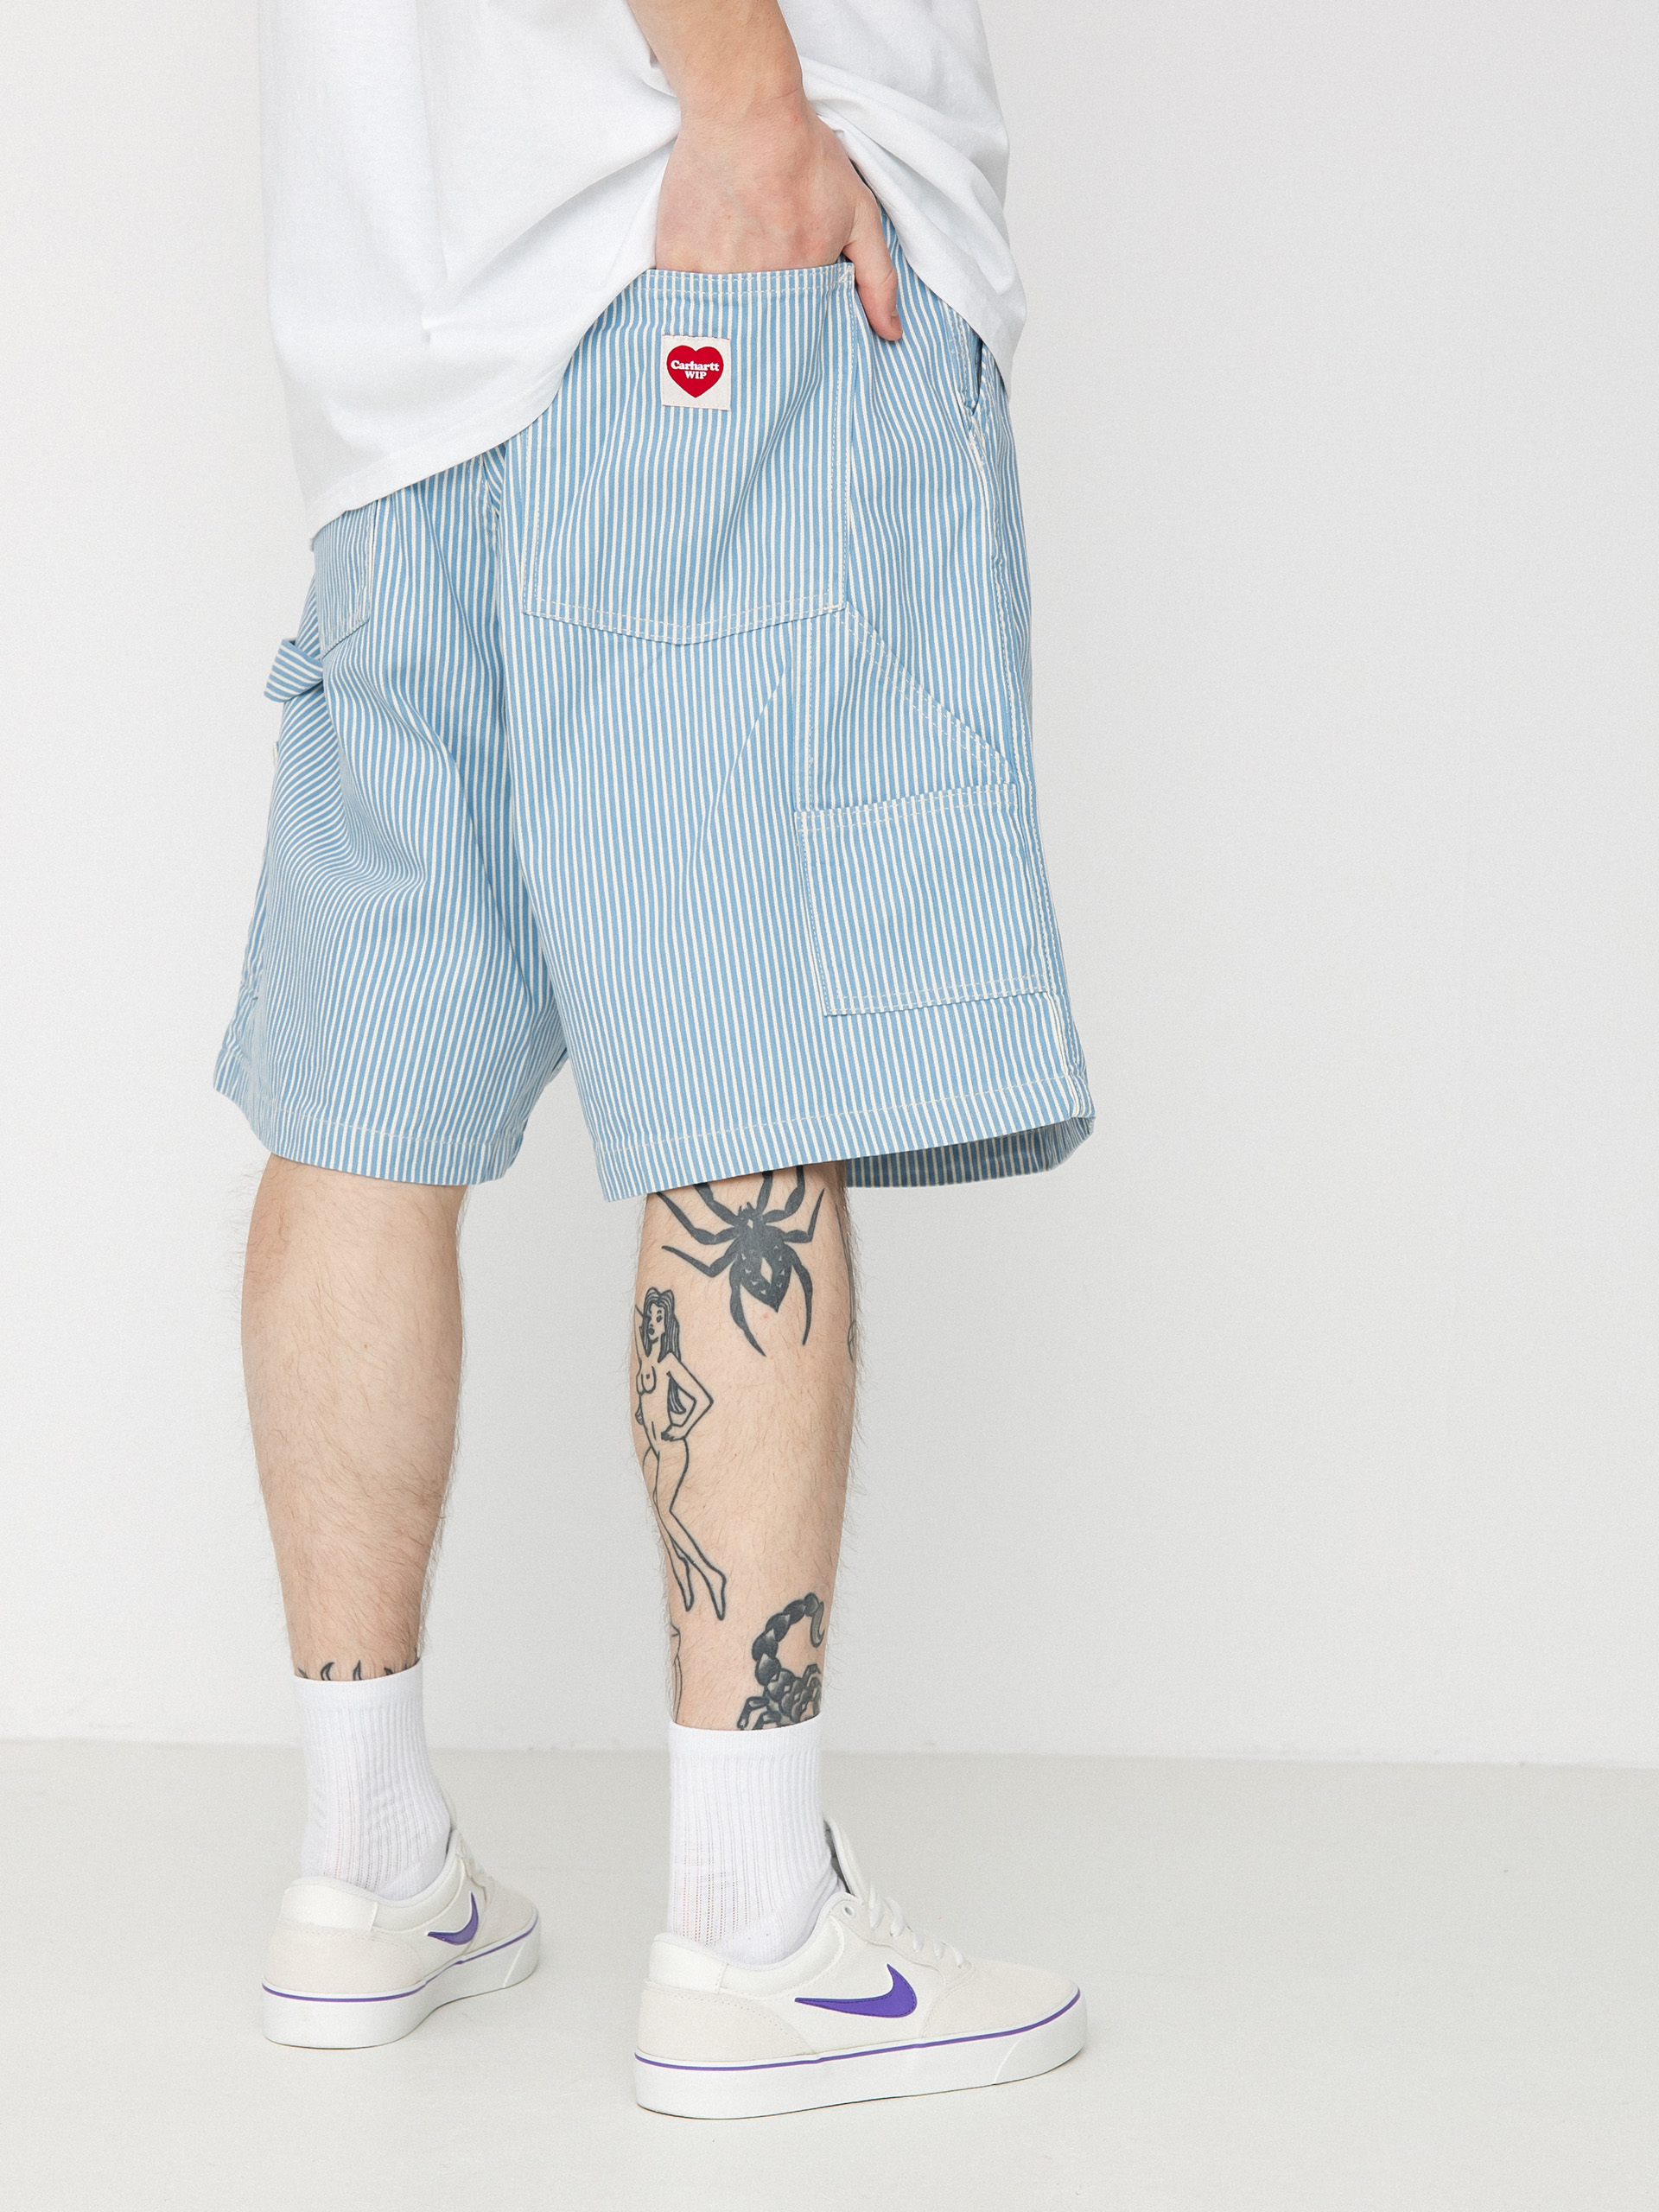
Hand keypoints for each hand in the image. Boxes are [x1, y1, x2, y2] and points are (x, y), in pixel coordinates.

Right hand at [655, 88, 900, 342]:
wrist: (745, 110)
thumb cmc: (805, 156)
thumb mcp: (860, 212)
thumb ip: (878, 278)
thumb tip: (892, 334)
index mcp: (802, 282)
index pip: (800, 335)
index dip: (797, 336)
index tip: (792, 330)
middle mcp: (757, 285)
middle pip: (757, 335)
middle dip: (759, 336)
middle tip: (758, 311)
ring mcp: (713, 275)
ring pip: (719, 323)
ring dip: (724, 323)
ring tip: (728, 304)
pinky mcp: (676, 260)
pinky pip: (681, 302)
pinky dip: (688, 305)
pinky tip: (699, 290)